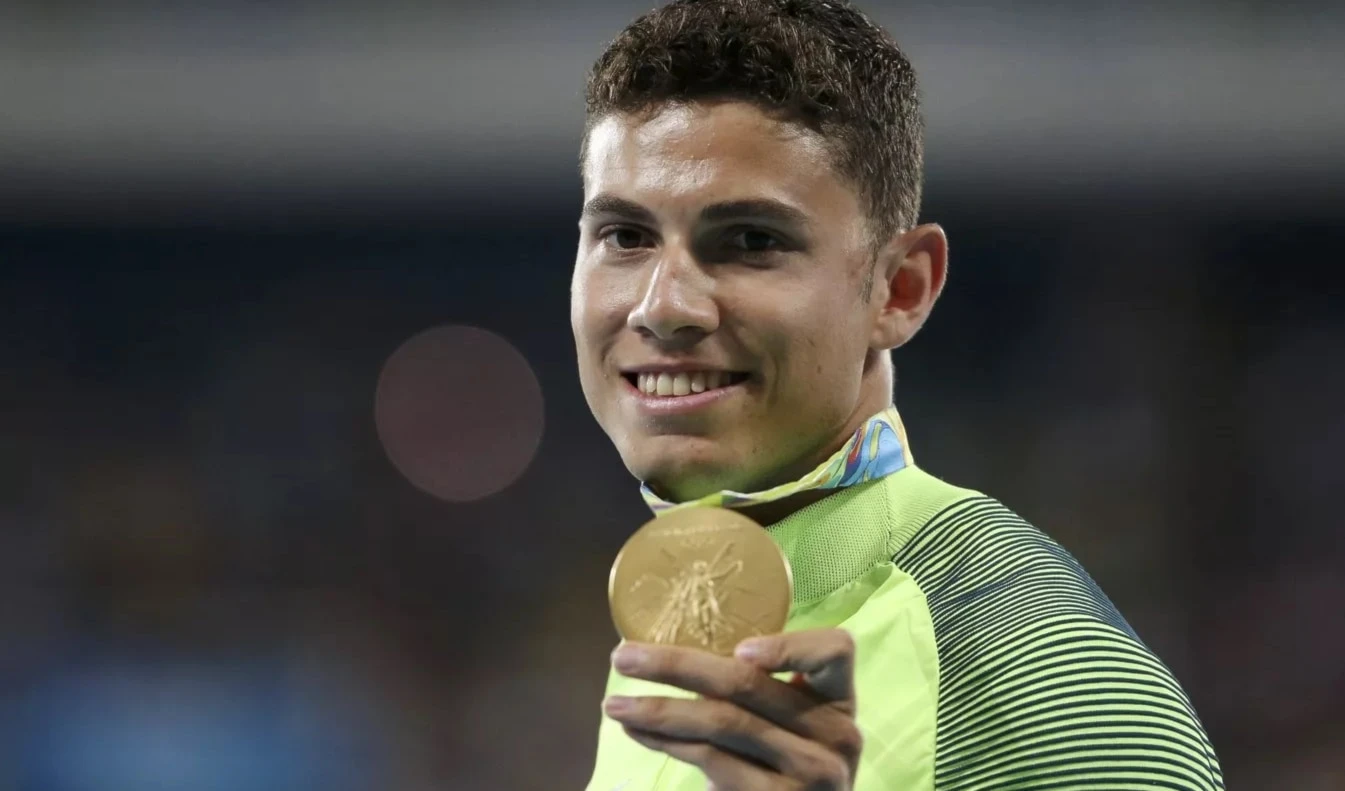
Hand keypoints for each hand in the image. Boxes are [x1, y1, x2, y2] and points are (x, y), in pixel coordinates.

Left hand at [603, 629, 861, 789]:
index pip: (836, 652)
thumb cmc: (785, 762)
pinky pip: (713, 761)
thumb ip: (761, 691)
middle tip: (623, 656)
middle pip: (750, 684)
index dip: (789, 645)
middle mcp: (837, 736)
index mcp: (840, 700)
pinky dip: (667, 743)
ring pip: (723, 724)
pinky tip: (640, 732)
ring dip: (658, 710)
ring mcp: (811, 775)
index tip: (737, 647)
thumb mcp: (792, 723)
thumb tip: (670, 649)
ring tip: (613, 704)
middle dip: (676, 665)